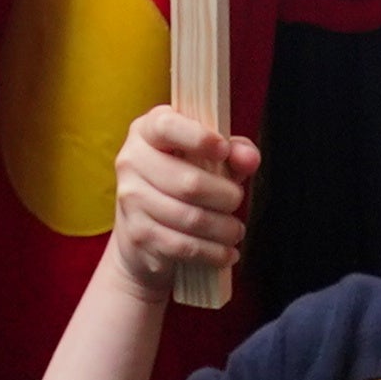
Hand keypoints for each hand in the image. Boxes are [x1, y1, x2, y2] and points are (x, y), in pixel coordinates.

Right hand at [105, 104, 253, 297]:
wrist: (143, 231)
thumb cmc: (181, 182)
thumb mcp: (209, 159)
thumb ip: (234, 152)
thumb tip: (249, 158)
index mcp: (146, 131)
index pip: (166, 126)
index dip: (198, 138)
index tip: (224, 150)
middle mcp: (132, 161)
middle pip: (188, 182)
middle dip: (226, 196)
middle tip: (237, 200)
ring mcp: (131, 200)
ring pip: (190, 218)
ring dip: (224, 229)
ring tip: (235, 230)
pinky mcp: (138, 235)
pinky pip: (184, 246)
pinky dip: (213, 253)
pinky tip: (227, 253)